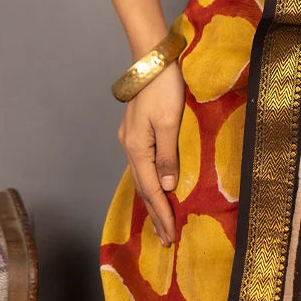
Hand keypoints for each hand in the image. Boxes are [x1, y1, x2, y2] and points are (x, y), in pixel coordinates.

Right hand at [118, 60, 185, 246]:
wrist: (152, 60)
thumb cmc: (164, 88)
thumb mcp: (169, 121)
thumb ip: (168, 154)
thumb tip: (168, 186)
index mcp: (137, 148)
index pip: (151, 189)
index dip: (161, 213)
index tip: (170, 236)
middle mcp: (129, 147)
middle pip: (143, 187)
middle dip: (155, 214)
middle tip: (165, 240)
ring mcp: (130, 139)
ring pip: (142, 177)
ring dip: (152, 201)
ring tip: (160, 223)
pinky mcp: (136, 132)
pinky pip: (143, 166)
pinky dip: (150, 183)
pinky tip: (155, 188)